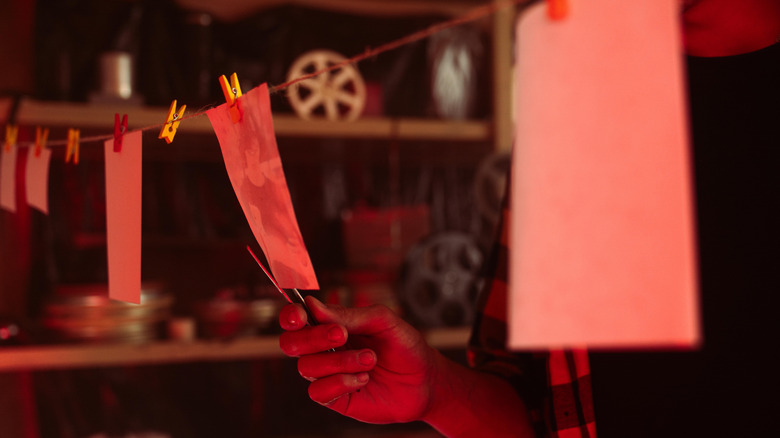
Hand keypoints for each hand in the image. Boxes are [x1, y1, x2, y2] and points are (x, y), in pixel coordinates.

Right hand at [278, 296, 441, 423]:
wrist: (425, 380)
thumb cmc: (404, 346)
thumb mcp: (382, 321)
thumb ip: (349, 314)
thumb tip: (313, 305)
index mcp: (330, 326)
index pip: (296, 319)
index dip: (290, 316)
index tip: (301, 316)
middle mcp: (323, 350)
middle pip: (291, 344)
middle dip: (313, 338)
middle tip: (342, 334)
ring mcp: (327, 375)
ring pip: (307, 367)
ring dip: (339, 361)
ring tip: (370, 359)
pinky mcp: (335, 399)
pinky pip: (318, 391)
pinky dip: (341, 382)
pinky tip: (364, 379)